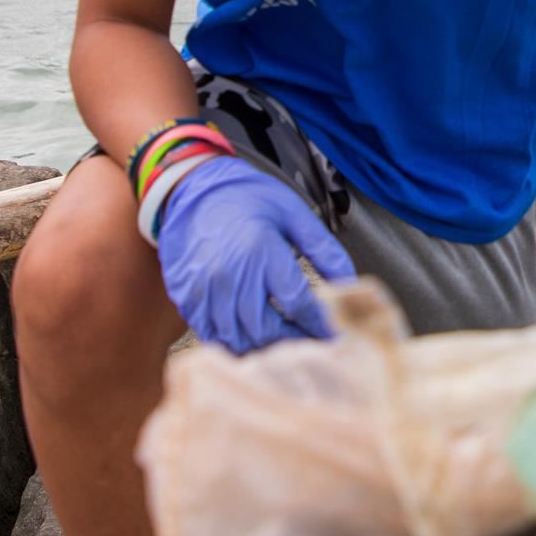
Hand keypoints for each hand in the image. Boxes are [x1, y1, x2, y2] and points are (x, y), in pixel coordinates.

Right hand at [156, 155, 354, 351]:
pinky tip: (251, 340)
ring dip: (264, 347)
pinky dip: (233, 343)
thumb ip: (325, 250)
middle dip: (294, 342)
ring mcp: (204, 288)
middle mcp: (231, 274)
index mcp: (262, 250)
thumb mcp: (294, 214)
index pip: (298, 303)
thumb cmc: (246, 198)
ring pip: (238, 338)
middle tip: (311, 345)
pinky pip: (210, 334)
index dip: (319, 324)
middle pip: (267, 328)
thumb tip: (349, 283)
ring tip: (285, 346)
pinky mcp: (186, 296)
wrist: (192, 187)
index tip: (334, 335)